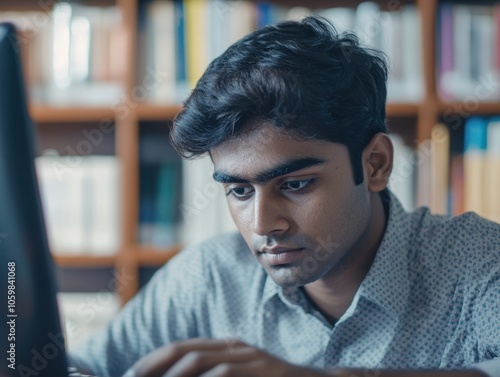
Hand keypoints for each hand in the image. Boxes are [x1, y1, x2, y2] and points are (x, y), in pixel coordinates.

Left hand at [126, 338, 330, 376]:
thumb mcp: (243, 375)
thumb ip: (216, 374)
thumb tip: (180, 375)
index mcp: (228, 347)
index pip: (182, 348)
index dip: (153, 361)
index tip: (132, 374)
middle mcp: (236, 349)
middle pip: (184, 353)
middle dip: (153, 368)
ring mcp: (250, 360)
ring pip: (199, 363)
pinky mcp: (260, 372)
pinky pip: (223, 375)